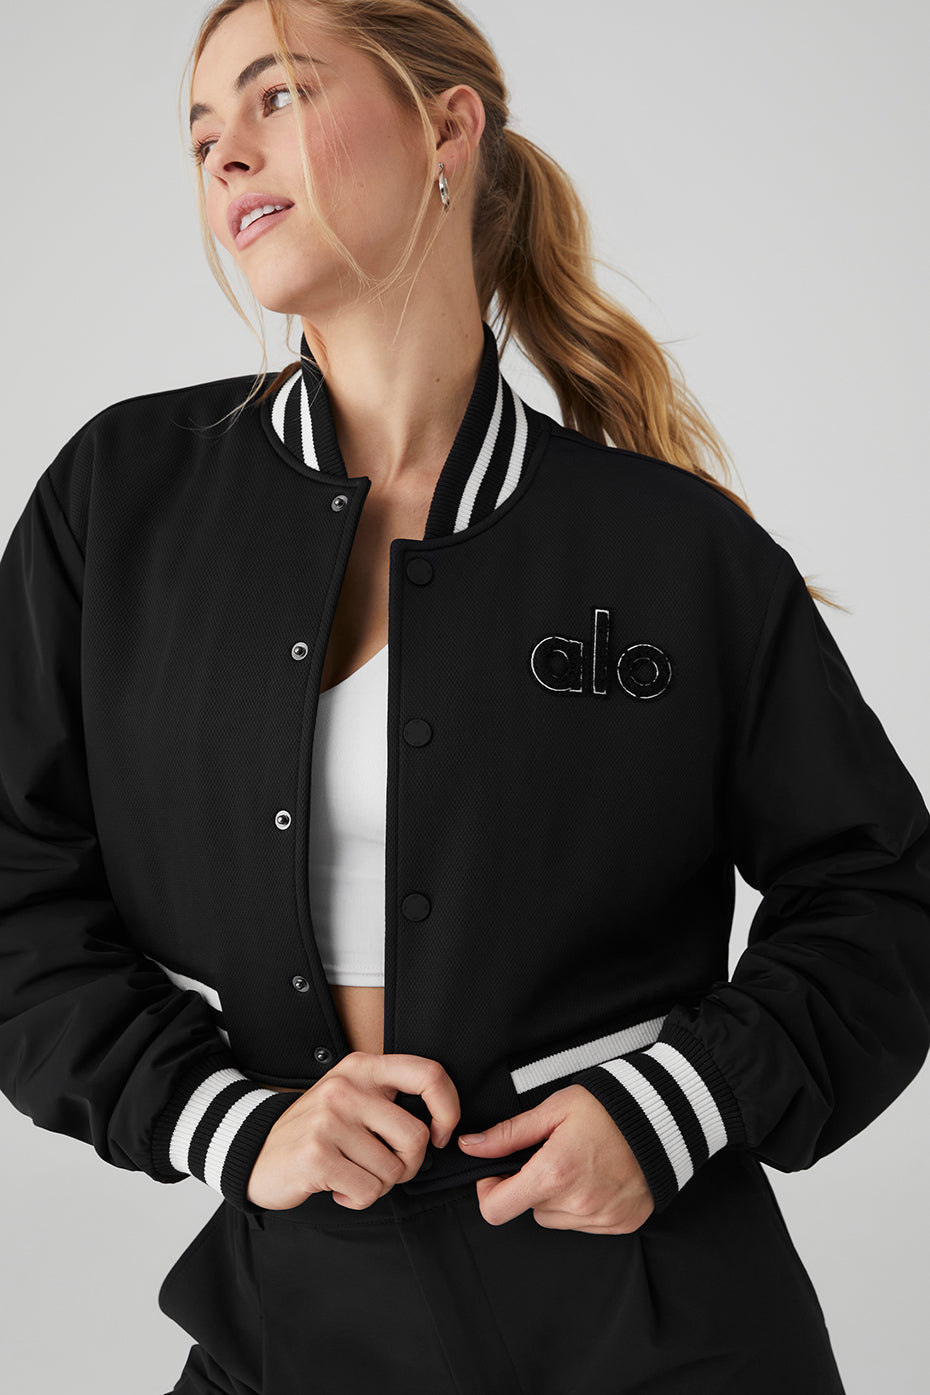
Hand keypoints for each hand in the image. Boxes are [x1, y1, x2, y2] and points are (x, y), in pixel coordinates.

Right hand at [247, 1052, 459, 1210]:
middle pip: (415, 1137)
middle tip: (382, 1168)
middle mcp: (346, 1088)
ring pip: (392, 1170)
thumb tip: (441, 1127)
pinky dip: (358, 1198)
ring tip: (351, 1174)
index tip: (439, 1134)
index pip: (428, 1073)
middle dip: (407, 1166)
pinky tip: (336, 1186)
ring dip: (378, 1185)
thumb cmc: (316, 1131)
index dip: (448, 1108)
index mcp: (362, 1067)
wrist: (255, 1151)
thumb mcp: (351, 1098)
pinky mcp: (316, 1155)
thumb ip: (390, 1101)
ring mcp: (329, 1120)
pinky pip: (368, 1191)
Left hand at [457, 1084, 654, 1232]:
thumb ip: (508, 1134)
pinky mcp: (620, 1224)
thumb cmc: (608, 1109)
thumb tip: (470, 1146)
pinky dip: (583, 1206)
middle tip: (550, 1155)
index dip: (489, 1191)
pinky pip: (583, 1224)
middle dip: (530, 1185)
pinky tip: (597, 1177)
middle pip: (528, 1210)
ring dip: (556, 1198)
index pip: (496, 1209)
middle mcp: (576, 1204)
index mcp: (553, 1173)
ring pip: (554, 1219)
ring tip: (578, 1164)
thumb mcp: (553, 1110)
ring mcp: (600, 1218)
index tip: (498, 1173)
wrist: (663, 1118)